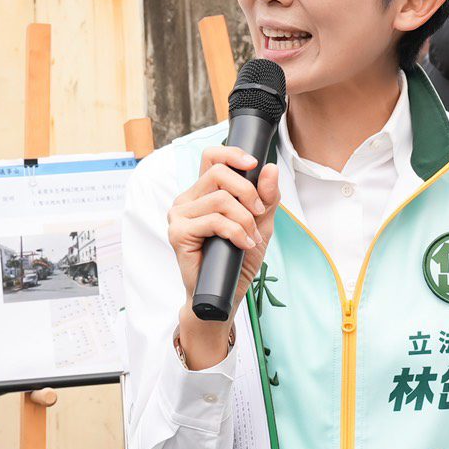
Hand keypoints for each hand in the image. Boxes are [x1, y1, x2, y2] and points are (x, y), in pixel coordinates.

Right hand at [167, 145, 280, 366]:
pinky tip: (242, 244)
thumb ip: (267, 198)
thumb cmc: (237, 260)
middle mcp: (187, 200)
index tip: (253, 164)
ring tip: (250, 237)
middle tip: (259, 213)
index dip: (232, 154)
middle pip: (219, 173)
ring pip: (220, 198)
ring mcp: (179, 216)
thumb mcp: (260, 224)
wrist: (225, 294)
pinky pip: (214, 220)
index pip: (211, 157)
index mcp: (202, 193)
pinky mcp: (178, 233)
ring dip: (245, 219)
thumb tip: (270, 168)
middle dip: (248, 192)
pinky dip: (236, 231)